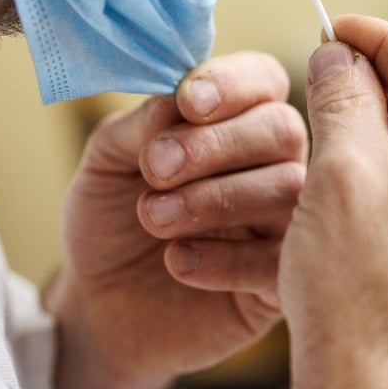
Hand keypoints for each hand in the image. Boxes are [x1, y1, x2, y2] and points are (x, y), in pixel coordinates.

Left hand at [46, 52, 306, 388]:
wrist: (100, 310)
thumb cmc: (111, 224)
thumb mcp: (106, 165)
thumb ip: (139, 127)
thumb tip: (176, 100)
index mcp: (239, 120)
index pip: (263, 79)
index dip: (234, 83)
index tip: (187, 102)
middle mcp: (274, 164)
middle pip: (282, 129)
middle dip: (217, 144)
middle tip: (155, 168)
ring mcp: (286, 222)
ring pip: (288, 190)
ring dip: (215, 198)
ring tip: (154, 219)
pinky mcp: (281, 280)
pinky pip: (280, 260)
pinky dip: (226, 259)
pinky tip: (177, 261)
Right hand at [280, 15, 387, 388]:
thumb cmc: (360, 302)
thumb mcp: (342, 176)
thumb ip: (344, 98)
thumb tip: (339, 57)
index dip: (381, 41)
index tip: (339, 26)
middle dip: (383, 87)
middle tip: (328, 73)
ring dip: (387, 132)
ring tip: (332, 123)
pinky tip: (354, 175)